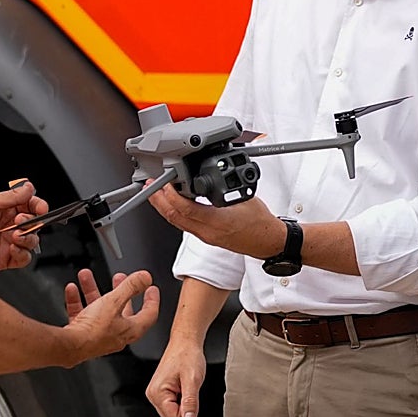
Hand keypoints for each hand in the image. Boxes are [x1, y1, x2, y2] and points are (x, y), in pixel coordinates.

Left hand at [0, 179, 48, 271]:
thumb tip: (29, 187)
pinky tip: (12, 248)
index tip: (40, 208)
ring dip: (28, 238)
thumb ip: (12, 197)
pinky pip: (24, 258)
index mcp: (7, 209)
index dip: (39, 207)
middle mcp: (10, 225)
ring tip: (14, 236)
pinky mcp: (6, 258)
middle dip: (32, 222)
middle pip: (35, 224)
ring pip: (32, 241)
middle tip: (19, 221)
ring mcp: (9, 242)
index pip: (32, 206)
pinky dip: (22, 253)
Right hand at [62, 269, 159, 363]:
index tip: (152, 290)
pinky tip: (72, 290)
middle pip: (121, 309)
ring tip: (86, 277)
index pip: (148, 315)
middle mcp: (115, 335)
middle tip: (119, 278)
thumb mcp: (114, 301)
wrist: (68, 347)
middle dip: (119, 291)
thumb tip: (145, 278)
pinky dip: (77, 300)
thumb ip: (130, 287)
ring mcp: (98, 336)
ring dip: (92, 290)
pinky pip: (80, 314)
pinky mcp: (81, 335)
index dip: (152, 300)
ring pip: (98, 308)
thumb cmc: (93, 332)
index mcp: (130, 329)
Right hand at [146, 338, 206, 416]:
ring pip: (173, 413)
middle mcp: (152, 394)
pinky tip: (181, 385)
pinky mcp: (159, 392)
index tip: (189, 393)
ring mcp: (155, 393)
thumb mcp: (193, 380)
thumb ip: (190, 402)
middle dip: (184, 406)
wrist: (185, 342)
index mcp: (157, 393)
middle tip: (187, 388)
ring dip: (182, 402)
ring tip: (184, 385)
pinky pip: (172, 405)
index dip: (188, 409)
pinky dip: (180, 398)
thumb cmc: (188, 355)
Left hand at [148, 183, 284, 257]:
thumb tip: (210, 175)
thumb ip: (224, 187)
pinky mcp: (207, 237)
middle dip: (158, 201)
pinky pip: (184, 225)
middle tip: (149, 186)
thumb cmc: (261, 222)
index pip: (186, 209)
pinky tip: (172, 204)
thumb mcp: (244, 196)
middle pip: (174, 218)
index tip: (164, 182)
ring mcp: (206, 236)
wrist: (268, 241)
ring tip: (156, 194)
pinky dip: (174, 213)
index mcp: (218, 221)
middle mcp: (208, 232)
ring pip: (177, 222)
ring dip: (164, 207)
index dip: (170, 195)